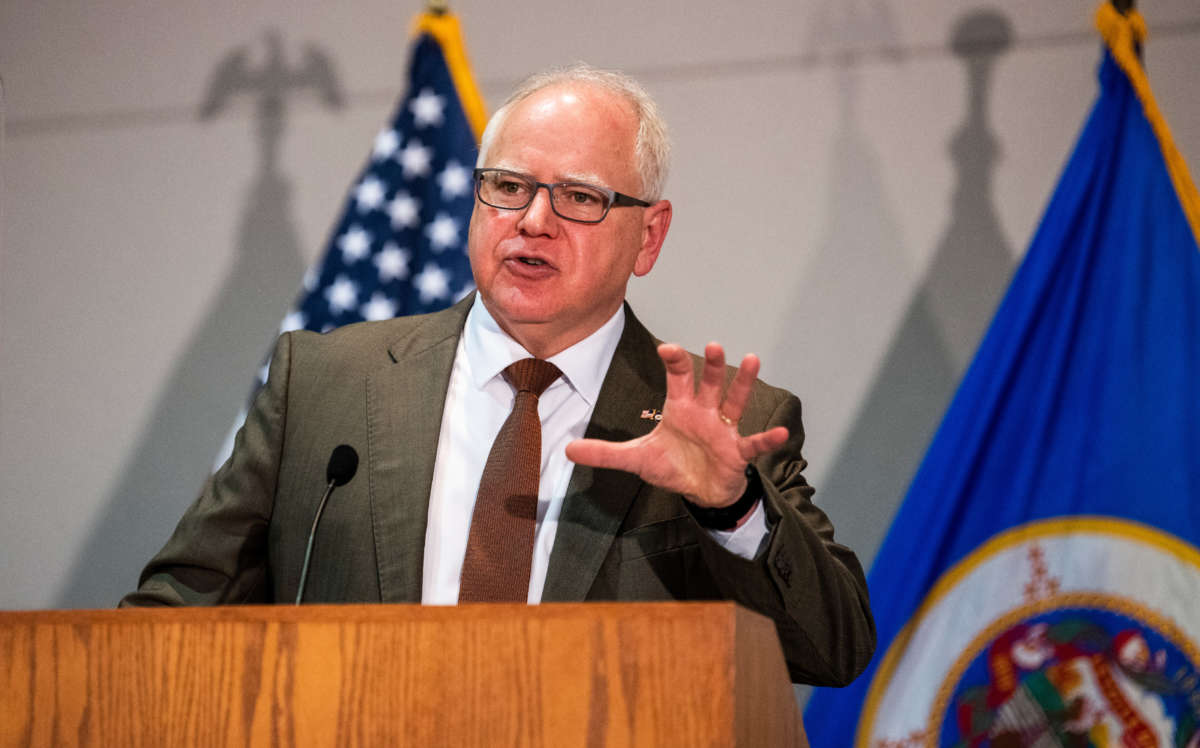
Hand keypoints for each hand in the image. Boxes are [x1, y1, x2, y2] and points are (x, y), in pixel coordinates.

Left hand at [565, 342, 788, 507]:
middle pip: (708, 383)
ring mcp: (724, 430)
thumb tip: (567, 451)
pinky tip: (782, 433)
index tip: (668, 349)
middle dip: (711, 366)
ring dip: (743, 383)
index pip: (678, 377)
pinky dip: (768, 439)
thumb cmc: (672, 466)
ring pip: (734, 401)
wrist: (699, 491)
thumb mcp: (636, 459)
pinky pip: (754, 443)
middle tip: (714, 345)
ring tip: (752, 359)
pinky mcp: (738, 451)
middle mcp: (704, 412)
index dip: (675, 361)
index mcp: (680, 408)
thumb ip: (604, 453)